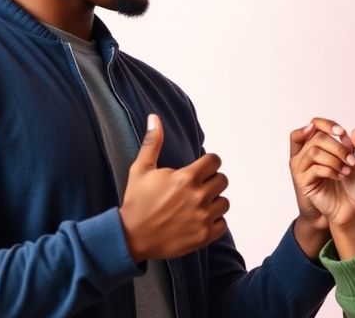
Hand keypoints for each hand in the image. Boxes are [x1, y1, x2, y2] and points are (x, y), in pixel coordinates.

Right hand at [120, 114, 229, 262]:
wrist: (130, 237)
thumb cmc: (136, 202)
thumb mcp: (141, 169)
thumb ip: (152, 142)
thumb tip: (154, 118)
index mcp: (186, 178)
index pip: (215, 161)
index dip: (208, 163)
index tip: (200, 169)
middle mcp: (198, 197)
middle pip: (222, 180)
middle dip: (211, 181)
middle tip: (197, 187)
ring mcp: (203, 217)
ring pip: (224, 203)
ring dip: (214, 202)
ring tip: (197, 204)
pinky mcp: (204, 236)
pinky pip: (223, 224)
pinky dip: (214, 222)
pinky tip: (199, 220)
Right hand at [292, 121, 354, 227]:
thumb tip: (353, 131)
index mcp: (326, 146)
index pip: (315, 124)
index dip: (327, 124)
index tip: (342, 133)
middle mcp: (313, 155)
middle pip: (316, 137)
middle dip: (338, 147)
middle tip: (352, 161)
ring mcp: (306, 169)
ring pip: (313, 151)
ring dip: (334, 159)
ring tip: (347, 171)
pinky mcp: (305, 182)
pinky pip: (313, 168)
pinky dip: (329, 170)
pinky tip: (340, 177)